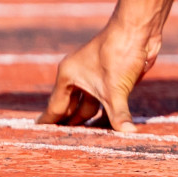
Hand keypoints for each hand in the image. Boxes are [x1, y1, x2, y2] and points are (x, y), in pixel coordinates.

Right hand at [37, 20, 159, 131]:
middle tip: (63, 147)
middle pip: (70, 107)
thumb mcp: (116, 89)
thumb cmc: (119, 53)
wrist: (139, 29)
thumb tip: (128, 134)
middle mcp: (79, 76)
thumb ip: (118, 114)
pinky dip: (106, 114)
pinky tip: (108, 128)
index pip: (55, 106)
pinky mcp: (113, 77)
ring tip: (84, 143)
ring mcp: (96, 77)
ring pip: (88, 104)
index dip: (48, 122)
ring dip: (89, 121)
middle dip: (69, 125)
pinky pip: (105, 101)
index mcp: (68, 76)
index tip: (37, 137)